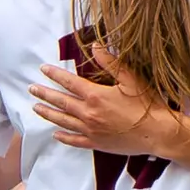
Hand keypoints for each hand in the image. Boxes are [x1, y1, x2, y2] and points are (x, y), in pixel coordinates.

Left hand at [30, 48, 183, 157]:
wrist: (158, 133)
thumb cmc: (147, 105)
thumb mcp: (131, 79)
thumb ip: (111, 62)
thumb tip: (95, 46)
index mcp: (96, 95)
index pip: (69, 82)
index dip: (55, 75)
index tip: (43, 69)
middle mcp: (89, 113)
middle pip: (61, 102)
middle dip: (45, 94)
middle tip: (32, 89)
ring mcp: (91, 130)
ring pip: (63, 121)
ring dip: (48, 113)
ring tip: (36, 108)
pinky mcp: (96, 144)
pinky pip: (74, 140)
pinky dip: (63, 137)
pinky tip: (56, 134)